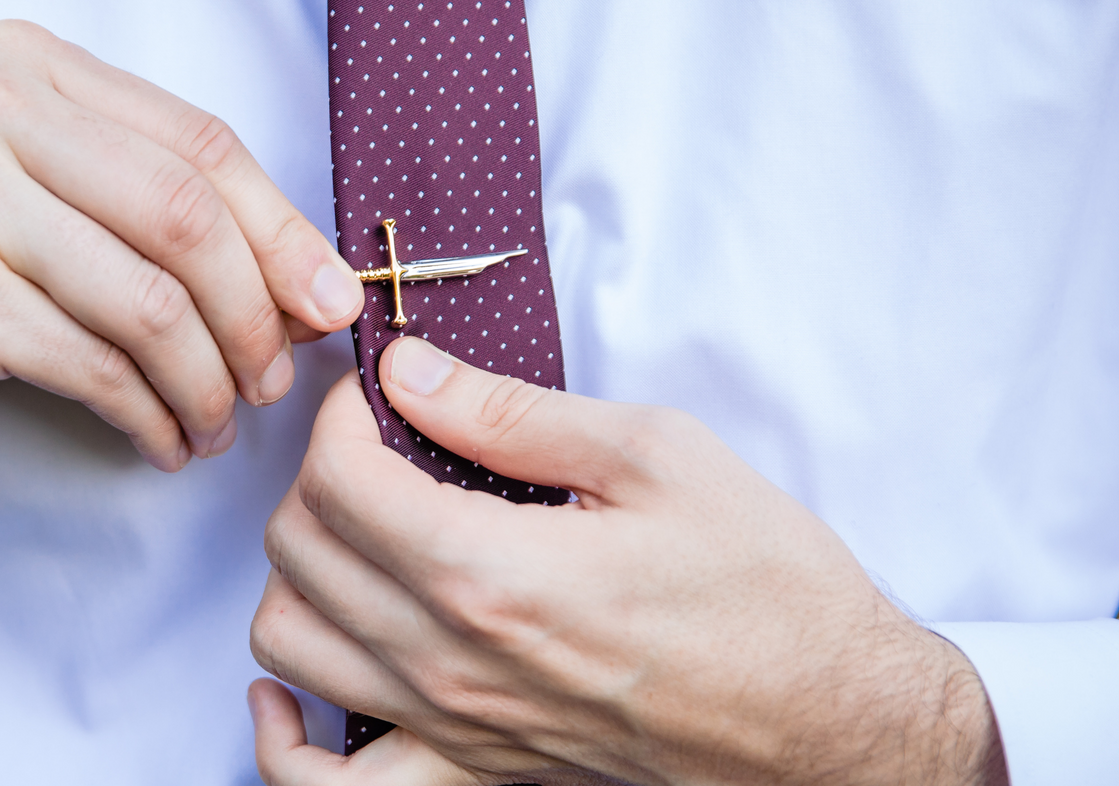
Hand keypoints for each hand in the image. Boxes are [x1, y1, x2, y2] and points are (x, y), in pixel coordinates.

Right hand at [0, 20, 364, 540]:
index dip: (284, 228)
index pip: (200, 141)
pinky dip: (150, 414)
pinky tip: (160, 440)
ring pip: (153, 299)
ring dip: (209, 380)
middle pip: (191, 217)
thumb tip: (306, 283)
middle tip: (276, 379)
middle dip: (258, 314)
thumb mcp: (23, 187)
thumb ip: (147, 207)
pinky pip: (96, 363)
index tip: (328, 299)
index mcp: (25, 64)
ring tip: (216, 423)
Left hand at [249, 338, 1008, 785]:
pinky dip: (286, 738)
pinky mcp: (475, 775)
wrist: (832, 718)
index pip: (339, 480)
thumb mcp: (655, 455)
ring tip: (357, 533)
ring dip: (298, 572)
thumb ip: (510, 413)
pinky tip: (293, 689)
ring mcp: (456, 730)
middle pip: (300, 550)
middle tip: (379, 444)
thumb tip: (411, 372)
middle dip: (320, 474)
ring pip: (289, 646)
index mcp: (494, 572)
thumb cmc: (764, 584)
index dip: (339, 414)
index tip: (376, 389)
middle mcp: (453, 662)